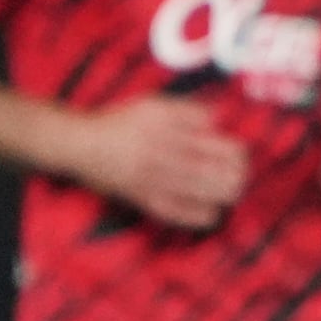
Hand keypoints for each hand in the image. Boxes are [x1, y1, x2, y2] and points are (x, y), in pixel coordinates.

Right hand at [74, 95, 247, 229]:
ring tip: (231, 192)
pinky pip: (179, 213)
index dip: (239, 153)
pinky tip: (212, 213)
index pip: (221, 145)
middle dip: (237, 176)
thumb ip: (190, 110)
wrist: (81, 144)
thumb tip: (222, 116)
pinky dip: (200, 215)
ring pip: (204, 191)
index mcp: (172, 128)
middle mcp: (165, 153)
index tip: (240, 155)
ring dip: (225, 194)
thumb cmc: (120, 122)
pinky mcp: (145, 200)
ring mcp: (156, 179)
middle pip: (218, 171)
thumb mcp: (154, 104)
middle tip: (240, 177)